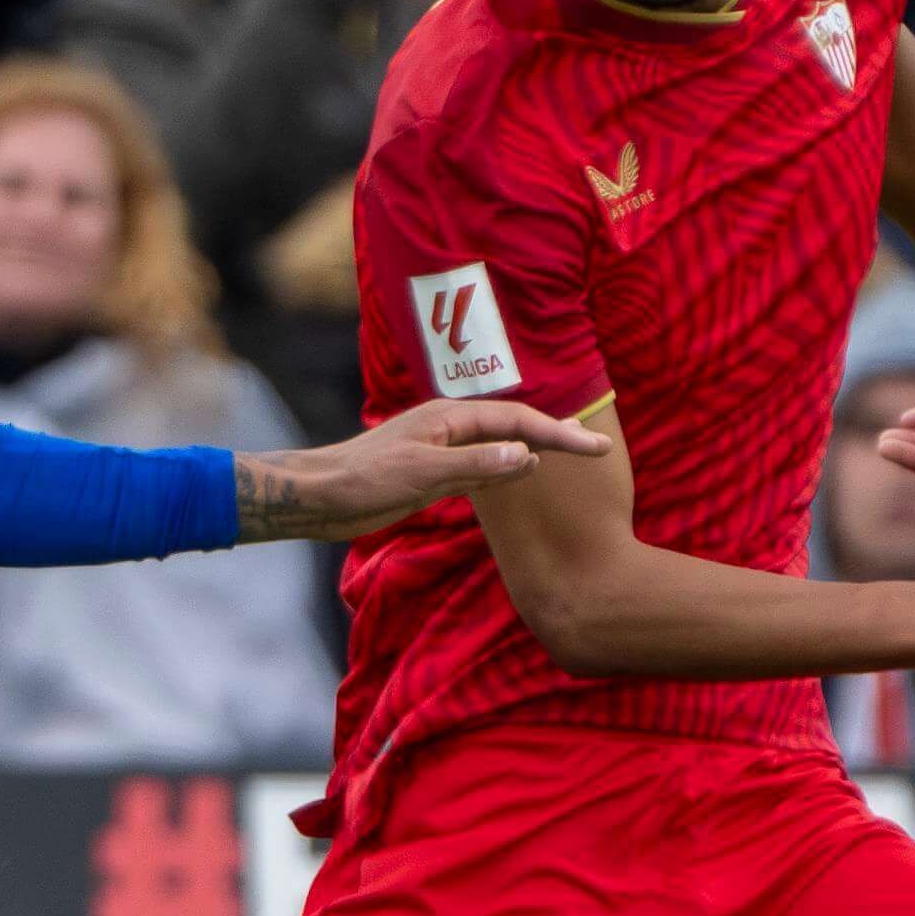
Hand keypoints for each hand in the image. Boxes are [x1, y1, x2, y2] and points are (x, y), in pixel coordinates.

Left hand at [238, 395, 613, 539]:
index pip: (519, 422)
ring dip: (534, 449)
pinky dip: (507, 469)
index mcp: (450, 418)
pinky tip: (518, 476)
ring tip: (571, 454)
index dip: (560, 434)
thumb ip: (476, 465)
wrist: (316, 497)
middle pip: (514, 428)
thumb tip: (528, 454)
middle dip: (556, 436)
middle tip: (598, 449)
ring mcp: (440, 450)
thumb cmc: (362, 480)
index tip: (597, 448)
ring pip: (499, 447)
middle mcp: (449, 428)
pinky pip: (481, 467)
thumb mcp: (423, 474)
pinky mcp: (429, 473)